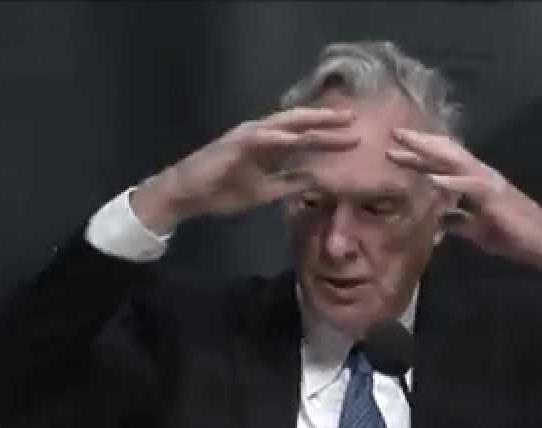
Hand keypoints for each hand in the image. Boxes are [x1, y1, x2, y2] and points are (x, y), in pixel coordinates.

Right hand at [132, 107, 359, 233]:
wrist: (186, 194)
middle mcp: (261, 134)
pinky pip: (261, 138)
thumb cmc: (222, 191)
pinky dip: (279, 137)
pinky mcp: (234, 144)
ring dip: (309, 122)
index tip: (354, 137)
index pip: (304, 138)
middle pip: (300, 124)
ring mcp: (247, 136)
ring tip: (333, 121)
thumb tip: (318, 180)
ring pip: (284, 125)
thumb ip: (290, 183)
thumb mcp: (265, 191)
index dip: (329, 136)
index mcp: (269, 146)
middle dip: (326, 120)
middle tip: (354, 119)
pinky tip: (297, 138)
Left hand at [386, 127, 541, 277]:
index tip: (397, 150)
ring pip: (455, 160)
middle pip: (446, 153)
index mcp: (476, 182)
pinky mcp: (495, 196)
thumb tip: (439, 221)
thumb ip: (458, 221)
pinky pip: (468, 186)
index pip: (445, 162)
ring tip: (406, 145)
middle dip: (421, 143)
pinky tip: (431, 179)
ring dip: (429, 152)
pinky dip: (449, 182)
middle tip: (395, 134)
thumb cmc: (513, 235)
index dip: (422, 155)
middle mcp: (481, 175)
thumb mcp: (477, 229)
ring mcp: (488, 182)